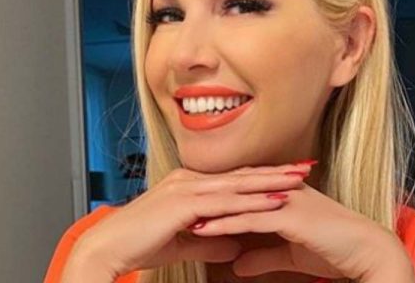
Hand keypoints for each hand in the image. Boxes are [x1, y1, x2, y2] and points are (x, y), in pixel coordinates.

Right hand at [60, 162, 315, 281]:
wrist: (107, 248)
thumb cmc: (138, 245)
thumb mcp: (182, 243)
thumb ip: (208, 242)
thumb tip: (232, 248)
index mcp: (187, 185)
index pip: (233, 178)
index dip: (263, 176)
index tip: (289, 174)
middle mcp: (189, 180)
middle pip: (241, 174)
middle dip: (276, 171)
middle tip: (307, 166)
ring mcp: (186, 189)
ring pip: (238, 183)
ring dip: (272, 181)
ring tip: (300, 179)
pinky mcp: (184, 203)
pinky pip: (226, 202)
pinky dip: (253, 200)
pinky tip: (275, 200)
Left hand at [189, 183, 414, 281]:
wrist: (366, 251)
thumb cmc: (333, 249)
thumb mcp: (290, 254)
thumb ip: (262, 256)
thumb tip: (236, 265)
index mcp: (279, 193)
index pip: (237, 192)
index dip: (210, 199)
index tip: (183, 208)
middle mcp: (280, 190)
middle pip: (232, 191)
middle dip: (201, 199)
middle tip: (170, 207)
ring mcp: (285, 200)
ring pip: (236, 202)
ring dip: (206, 210)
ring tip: (178, 218)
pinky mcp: (291, 216)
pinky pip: (250, 219)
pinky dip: (225, 224)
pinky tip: (204, 231)